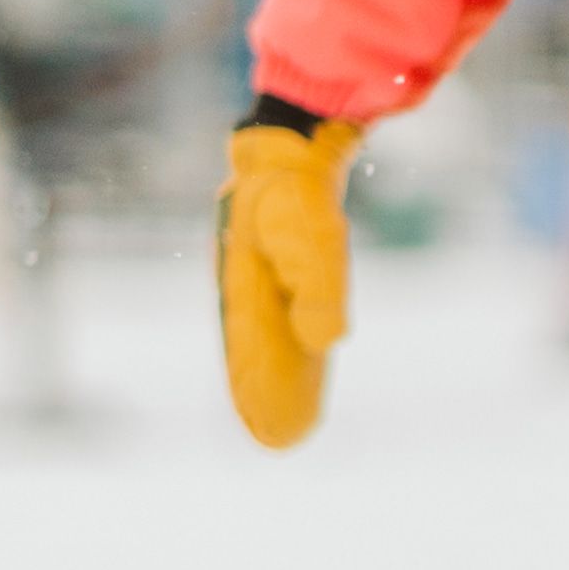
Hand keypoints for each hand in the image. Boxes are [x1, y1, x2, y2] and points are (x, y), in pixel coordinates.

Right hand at [220, 110, 363, 449]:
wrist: (293, 132)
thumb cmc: (296, 186)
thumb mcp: (312, 234)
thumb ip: (317, 286)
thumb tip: (327, 342)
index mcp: (241, 284)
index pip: (249, 350)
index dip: (258, 391)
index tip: (270, 436)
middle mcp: (246, 280)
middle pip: (256, 345)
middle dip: (265, 388)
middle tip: (276, 436)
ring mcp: (261, 265)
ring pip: (269, 328)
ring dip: (278, 366)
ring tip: (287, 402)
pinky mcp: (282, 252)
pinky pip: (285, 306)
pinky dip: (292, 334)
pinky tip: (304, 343)